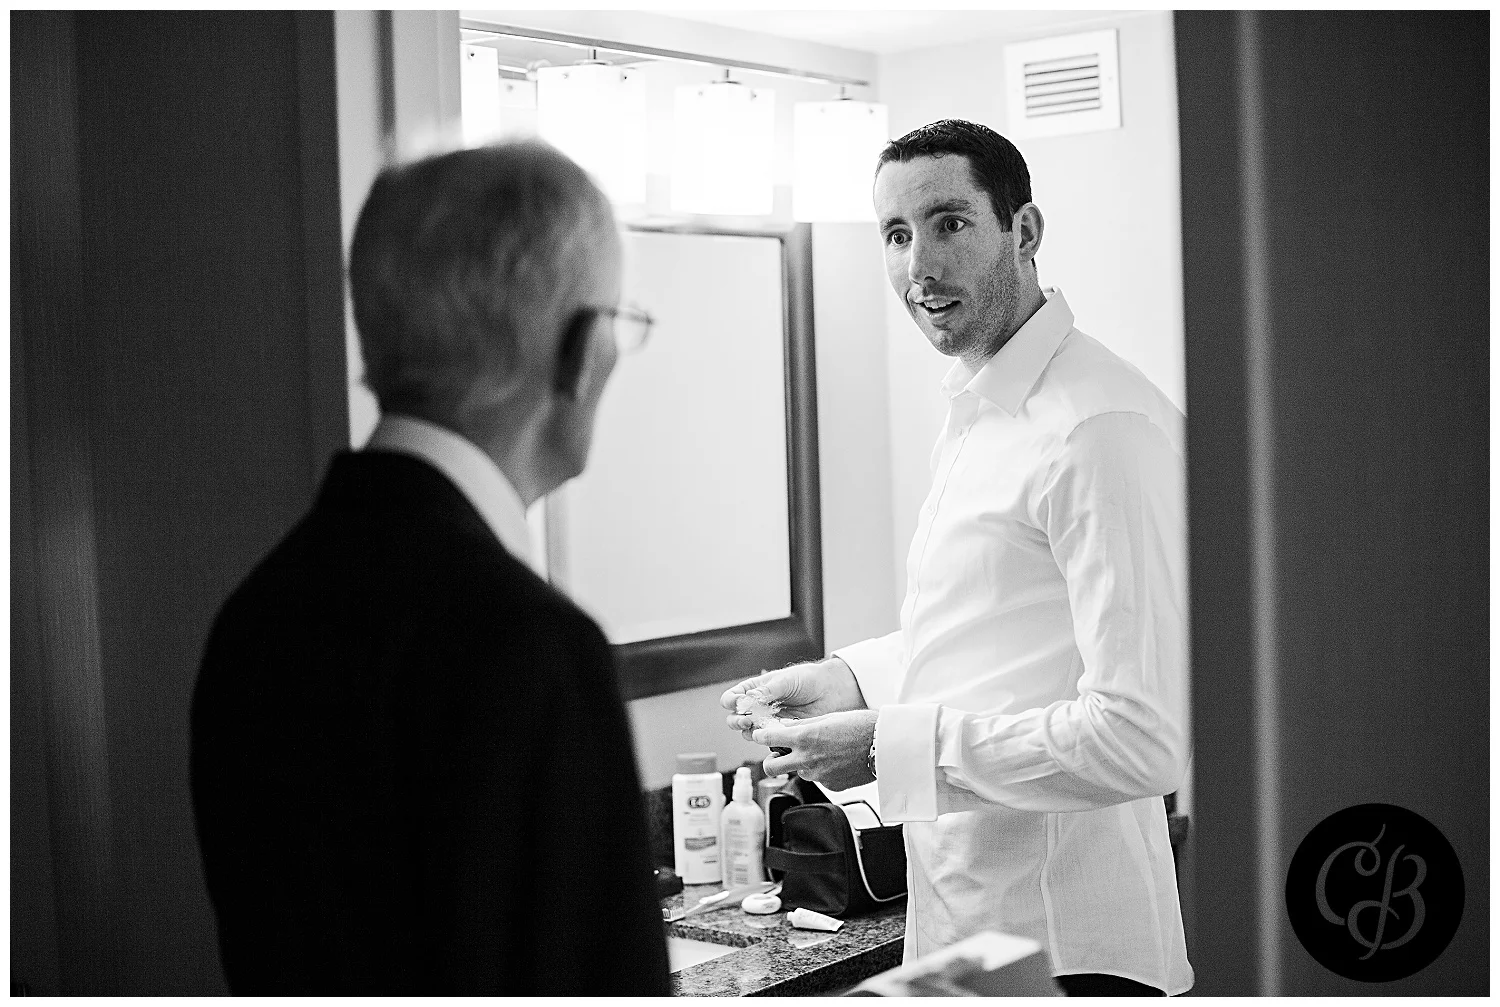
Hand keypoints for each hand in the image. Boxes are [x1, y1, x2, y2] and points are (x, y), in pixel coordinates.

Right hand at [721, 656, 865, 738]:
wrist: (832, 692)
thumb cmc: (809, 680)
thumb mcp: (786, 680)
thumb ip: (767, 691)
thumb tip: (748, 698)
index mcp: (755, 689)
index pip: (733, 697)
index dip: (731, 701)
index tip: (737, 703)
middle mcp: (758, 707)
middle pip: (735, 718)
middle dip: (736, 720)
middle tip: (746, 720)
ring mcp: (768, 722)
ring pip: (748, 732)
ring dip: (749, 732)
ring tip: (757, 727)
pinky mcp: (781, 734)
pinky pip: (767, 741)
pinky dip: (766, 740)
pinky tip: (772, 735)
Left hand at [757, 710, 877, 791]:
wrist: (885, 746)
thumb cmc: (861, 726)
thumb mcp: (827, 718)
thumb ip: (802, 725)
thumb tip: (784, 727)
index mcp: (804, 737)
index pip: (767, 739)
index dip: (760, 736)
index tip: (760, 735)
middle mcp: (806, 759)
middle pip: (770, 767)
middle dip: (771, 760)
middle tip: (780, 753)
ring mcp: (817, 775)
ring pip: (797, 772)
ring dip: (801, 763)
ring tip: (821, 752)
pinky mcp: (829, 786)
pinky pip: (817, 778)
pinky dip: (820, 771)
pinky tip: (835, 761)